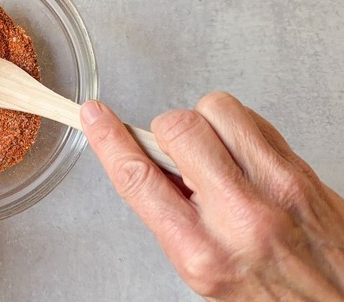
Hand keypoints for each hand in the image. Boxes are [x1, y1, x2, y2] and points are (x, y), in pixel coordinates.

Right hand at [80, 92, 343, 300]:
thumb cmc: (269, 292)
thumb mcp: (201, 268)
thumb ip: (170, 213)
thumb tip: (145, 160)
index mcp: (201, 251)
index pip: (139, 178)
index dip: (107, 140)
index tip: (94, 117)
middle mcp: (240, 216)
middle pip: (177, 129)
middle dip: (166, 133)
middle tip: (178, 155)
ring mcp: (276, 187)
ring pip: (217, 110)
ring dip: (203, 123)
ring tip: (213, 152)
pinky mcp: (301, 170)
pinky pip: (253, 118)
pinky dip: (238, 126)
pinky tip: (241, 154)